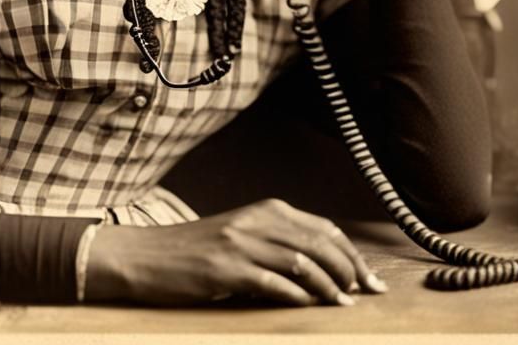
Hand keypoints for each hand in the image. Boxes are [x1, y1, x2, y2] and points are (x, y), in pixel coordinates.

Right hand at [84, 197, 388, 306]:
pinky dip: (297, 296)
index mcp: (265, 210)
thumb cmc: (197, 251)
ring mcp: (240, 244)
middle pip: (318, 243)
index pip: (323, 228)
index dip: (351, 253)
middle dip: (349, 270)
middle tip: (366, 294)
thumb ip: (278, 242)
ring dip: (329, 286)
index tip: (369, 278)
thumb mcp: (242, 235)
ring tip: (343, 304)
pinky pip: (272, 283)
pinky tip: (310, 307)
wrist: (148, 256)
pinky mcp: (225, 269)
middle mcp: (256, 221)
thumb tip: (326, 267)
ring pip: (301, 262)